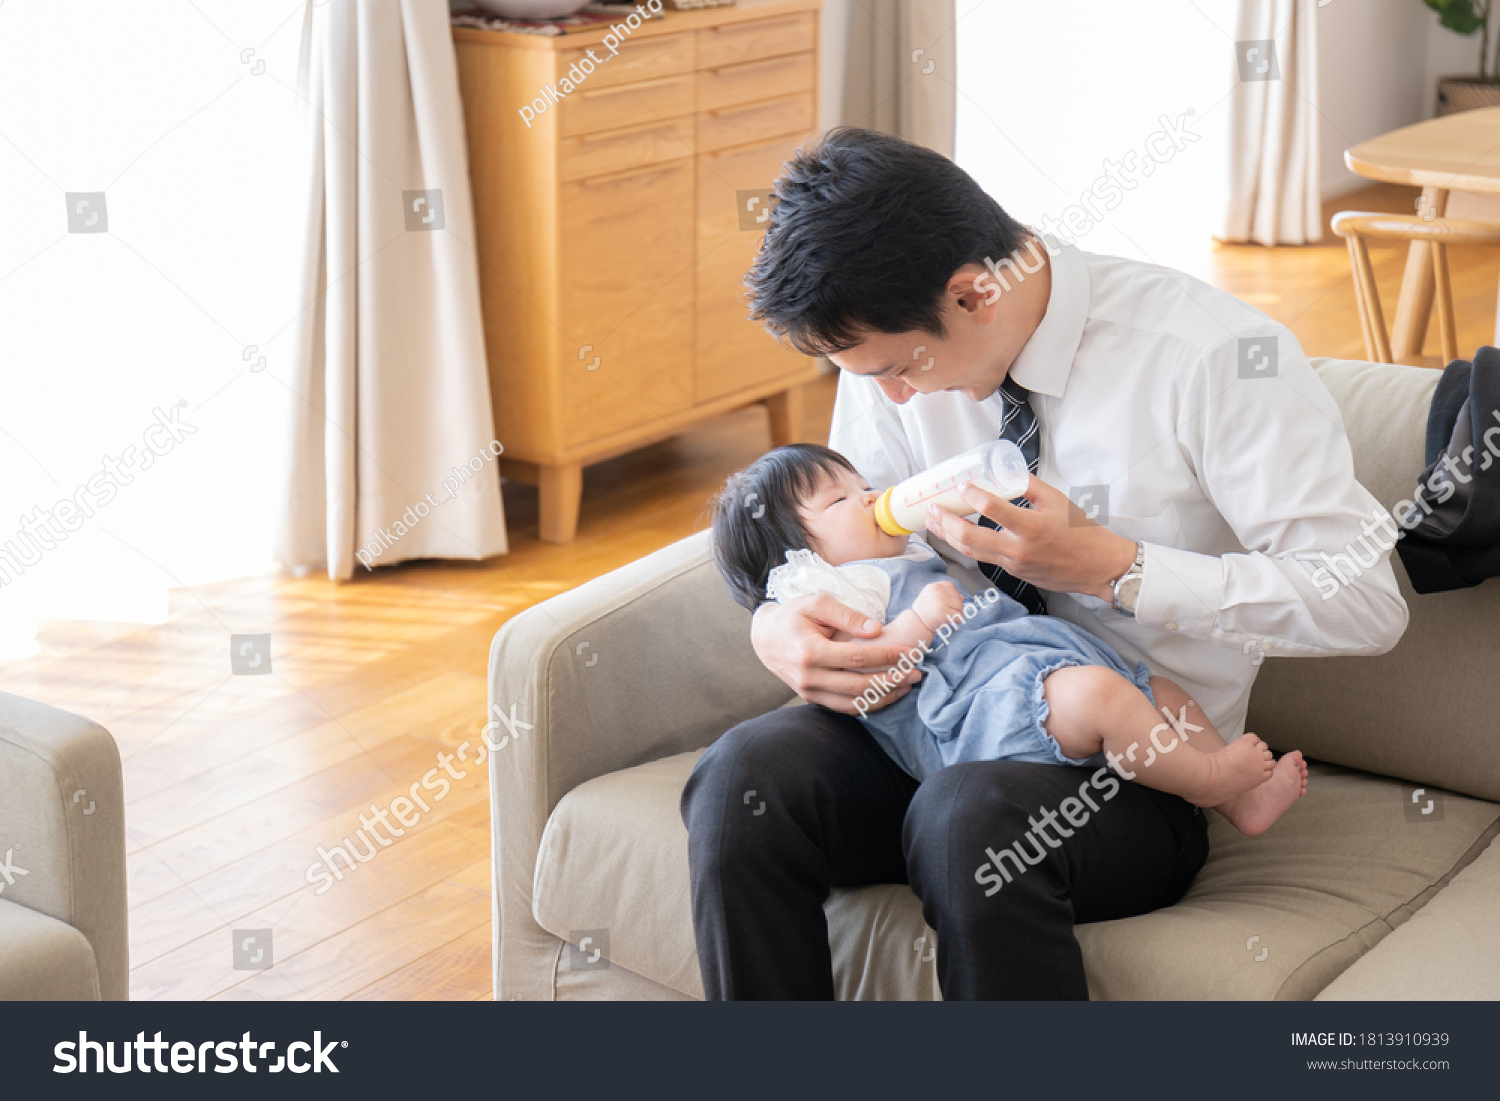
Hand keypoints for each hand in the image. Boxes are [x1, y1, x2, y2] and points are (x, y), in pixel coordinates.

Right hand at [750, 594, 919, 714]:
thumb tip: (876, 630)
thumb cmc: (794, 616)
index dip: (887, 656)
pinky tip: (887, 695)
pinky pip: (845, 708)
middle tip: (916, 673)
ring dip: (884, 697)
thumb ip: (847, 615)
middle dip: (892, 680)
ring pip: (854, 703)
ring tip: (907, 686)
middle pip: (858, 686)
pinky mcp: (812, 699)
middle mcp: (809, 677)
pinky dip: (868, 705)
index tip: (910, 653)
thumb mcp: (817, 603)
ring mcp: (809, 692)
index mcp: (809, 651)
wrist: (766, 638)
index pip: (857, 658)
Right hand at [912, 579, 964, 632]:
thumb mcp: (930, 598)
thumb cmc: (923, 612)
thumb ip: (945, 595)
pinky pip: (960, 615)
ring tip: (950, 616)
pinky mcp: (945, 613)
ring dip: (958, 612)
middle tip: (949, 611)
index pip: (951, 586)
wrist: (916, 624)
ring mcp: (942, 602)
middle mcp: (938, 592)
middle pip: (957, 595)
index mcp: (933, 587)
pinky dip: (959, 619)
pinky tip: (952, 621)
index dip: (952, 594)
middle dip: (956, 604)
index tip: (948, 601)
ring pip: (960, 605)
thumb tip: (962, 597)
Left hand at [924, 476, 1136, 599]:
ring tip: (933, 523)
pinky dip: (967, 545)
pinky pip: (985, 558)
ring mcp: (1014, 565)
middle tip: (932, 508)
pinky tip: (957, 534)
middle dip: (945, 522)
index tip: (963, 484)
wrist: (1097, 567)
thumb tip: (1003, 470)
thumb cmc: (1081, 532)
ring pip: (971, 552)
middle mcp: (1019, 550)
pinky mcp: (1014, 573)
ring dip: (948, 536)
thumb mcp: (1057, 500)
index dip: (973, 495)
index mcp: (1032, 528)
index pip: (993, 510)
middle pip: (970, 537)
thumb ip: (1027, 484)